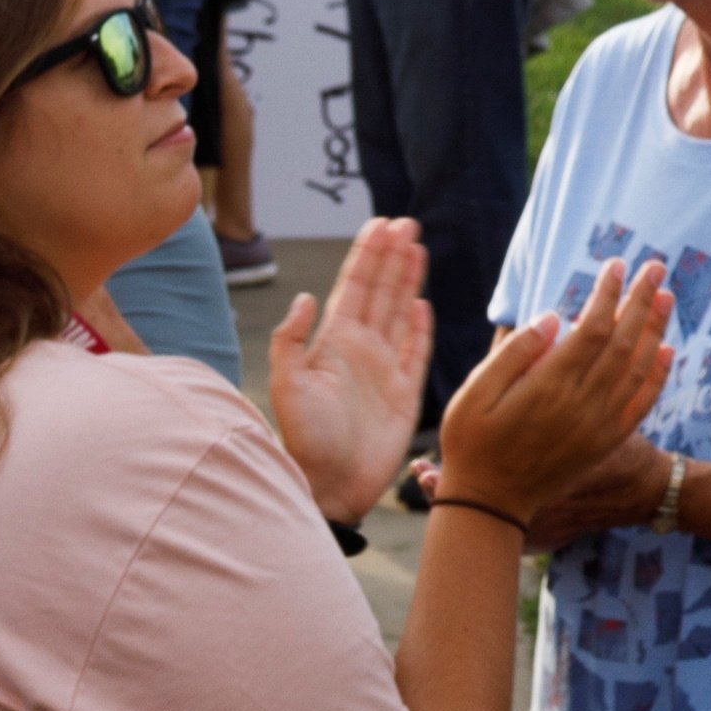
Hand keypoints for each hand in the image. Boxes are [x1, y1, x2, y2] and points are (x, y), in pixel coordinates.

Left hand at [264, 217, 435, 520]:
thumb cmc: (305, 441)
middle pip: (382, 292)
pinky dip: (421, 327)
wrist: (330, 488)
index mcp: (334, 343)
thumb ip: (290, 341)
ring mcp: (385, 371)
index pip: (355, 288)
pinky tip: (423, 303)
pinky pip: (417, 352)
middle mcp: (360, 350)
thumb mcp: (287, 387)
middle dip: (393, 256)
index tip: (381, 223)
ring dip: (409, 280)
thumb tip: (306, 298)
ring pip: (401, 313)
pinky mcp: (406, 394)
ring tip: (417, 247)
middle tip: (407, 222)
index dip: (368, 255)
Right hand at [434, 259, 676, 526]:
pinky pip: (640, 405)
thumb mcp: (475, 393)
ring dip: (655, 329)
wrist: (490, 504)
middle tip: (655, 267)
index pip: (593, 329)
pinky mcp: (604, 443)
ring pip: (638, 369)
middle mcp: (582, 405)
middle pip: (623, 342)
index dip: (609, 294)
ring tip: (666, 296)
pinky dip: (657, 375)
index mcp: (549, 387)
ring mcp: (598, 426)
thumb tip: (554, 318)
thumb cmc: (471, 442)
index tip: (617, 265)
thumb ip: (514, 353)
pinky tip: (665, 350)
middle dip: (641, 301)